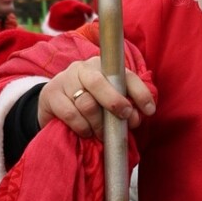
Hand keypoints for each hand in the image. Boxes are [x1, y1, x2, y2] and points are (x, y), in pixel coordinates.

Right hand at [38, 58, 155, 138]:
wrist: (54, 102)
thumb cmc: (88, 102)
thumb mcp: (107, 101)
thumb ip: (123, 107)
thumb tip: (134, 119)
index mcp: (103, 67)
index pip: (125, 75)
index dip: (140, 92)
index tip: (149, 111)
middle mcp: (83, 68)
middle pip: (99, 82)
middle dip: (115, 102)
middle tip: (124, 118)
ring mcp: (65, 80)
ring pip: (86, 103)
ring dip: (98, 123)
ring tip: (102, 133)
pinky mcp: (51, 95)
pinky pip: (71, 114)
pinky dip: (82, 127)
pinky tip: (86, 131)